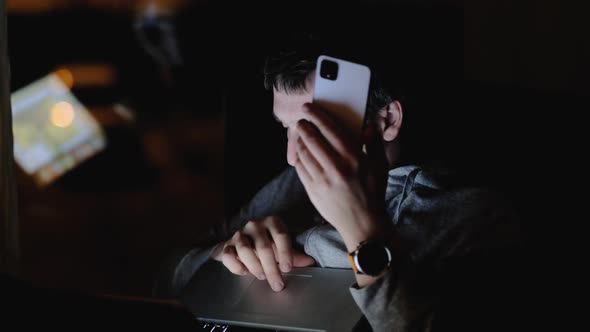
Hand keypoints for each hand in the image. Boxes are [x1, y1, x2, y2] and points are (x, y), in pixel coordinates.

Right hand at [211, 216, 314, 290]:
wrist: (242, 242)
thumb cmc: (267, 244)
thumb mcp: (281, 246)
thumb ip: (293, 255)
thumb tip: (309, 262)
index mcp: (272, 222)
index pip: (281, 236)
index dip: (285, 253)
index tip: (287, 269)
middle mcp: (254, 225)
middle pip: (263, 247)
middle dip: (271, 268)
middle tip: (277, 284)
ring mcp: (239, 233)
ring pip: (245, 250)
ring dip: (255, 267)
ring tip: (262, 277)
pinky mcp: (226, 244)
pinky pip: (229, 256)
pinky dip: (236, 266)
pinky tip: (244, 272)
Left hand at [293, 103, 389, 250]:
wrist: (363, 224)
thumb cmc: (373, 193)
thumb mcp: (380, 166)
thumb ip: (374, 143)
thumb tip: (370, 124)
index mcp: (354, 158)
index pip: (330, 130)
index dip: (317, 116)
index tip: (308, 108)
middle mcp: (336, 167)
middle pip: (313, 139)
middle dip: (303, 126)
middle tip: (300, 119)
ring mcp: (322, 180)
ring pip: (304, 153)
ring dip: (299, 140)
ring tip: (299, 135)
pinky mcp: (313, 191)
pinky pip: (300, 168)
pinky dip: (298, 157)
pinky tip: (300, 152)